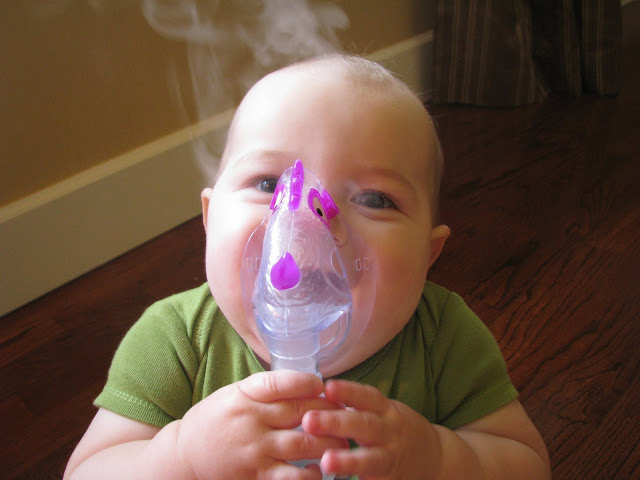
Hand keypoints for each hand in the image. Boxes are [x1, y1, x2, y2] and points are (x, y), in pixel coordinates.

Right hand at [176, 370, 348, 479]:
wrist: (184, 456)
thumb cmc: (216, 419)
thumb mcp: (236, 393)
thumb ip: (268, 389)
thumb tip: (311, 383)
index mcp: (246, 395)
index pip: (282, 383)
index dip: (308, 382)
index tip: (324, 384)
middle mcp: (251, 420)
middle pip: (300, 413)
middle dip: (329, 413)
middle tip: (346, 414)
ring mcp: (254, 450)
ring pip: (302, 445)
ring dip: (328, 444)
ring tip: (342, 442)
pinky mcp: (254, 476)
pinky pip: (289, 477)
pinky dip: (309, 475)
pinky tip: (320, 470)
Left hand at [302, 380, 441, 479]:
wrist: (434, 457)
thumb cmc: (394, 428)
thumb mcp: (383, 410)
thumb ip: (357, 404)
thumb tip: (318, 393)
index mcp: (385, 410)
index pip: (367, 396)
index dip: (348, 391)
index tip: (327, 387)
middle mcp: (390, 431)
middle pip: (364, 425)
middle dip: (336, 423)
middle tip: (309, 421)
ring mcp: (390, 457)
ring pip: (371, 458)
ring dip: (348, 461)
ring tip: (326, 461)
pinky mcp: (389, 479)